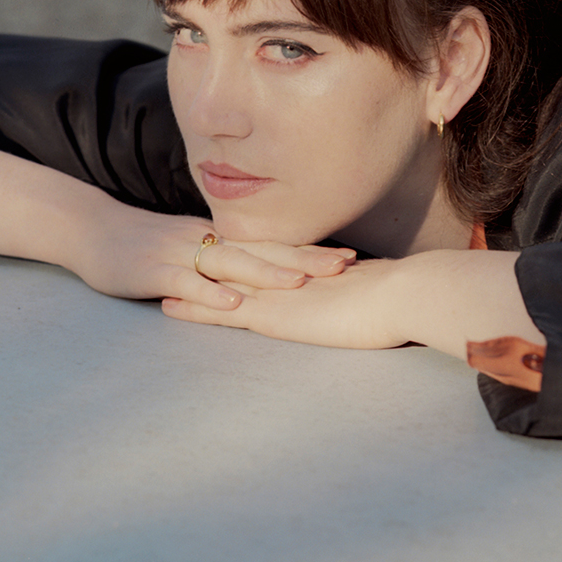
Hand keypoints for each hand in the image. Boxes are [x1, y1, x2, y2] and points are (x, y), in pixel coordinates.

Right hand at [63, 212, 354, 309]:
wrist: (93, 232)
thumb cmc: (145, 246)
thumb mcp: (191, 248)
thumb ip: (224, 258)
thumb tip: (264, 273)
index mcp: (219, 238)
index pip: (273, 244)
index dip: (310, 250)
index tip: (349, 256)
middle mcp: (207, 241)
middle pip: (263, 249)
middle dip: (305, 258)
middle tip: (344, 265)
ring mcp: (181, 254)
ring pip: (231, 263)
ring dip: (267, 274)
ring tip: (301, 283)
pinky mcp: (155, 271)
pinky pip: (187, 281)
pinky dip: (211, 293)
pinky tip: (234, 302)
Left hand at [160, 256, 410, 348]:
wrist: (405, 294)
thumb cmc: (403, 296)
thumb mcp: (375, 290)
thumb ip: (361, 289)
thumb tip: (370, 291)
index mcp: (308, 268)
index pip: (265, 256)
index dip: (238, 252)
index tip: (215, 246)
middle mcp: (286, 274)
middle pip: (236, 261)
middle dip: (205, 258)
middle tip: (174, 251)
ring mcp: (277, 292)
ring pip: (221, 282)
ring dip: (189, 280)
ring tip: (157, 277)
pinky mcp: (273, 314)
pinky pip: (224, 311)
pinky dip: (195, 309)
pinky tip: (168, 307)